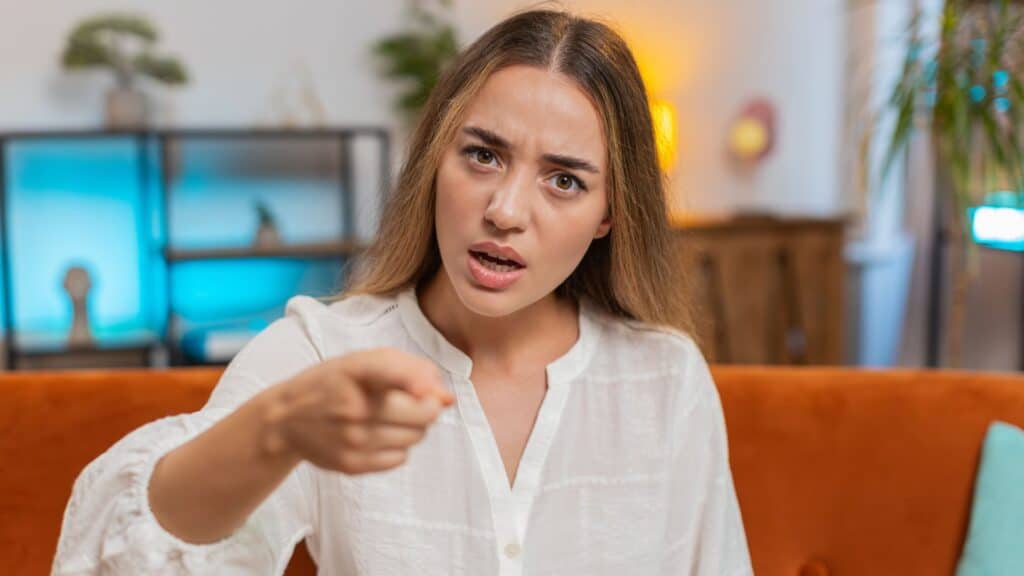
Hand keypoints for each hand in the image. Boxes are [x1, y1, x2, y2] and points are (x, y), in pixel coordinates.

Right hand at [265, 347, 453, 474]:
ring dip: (412, 427)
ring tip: (387, 418)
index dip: (413, 380)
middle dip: (426, 407)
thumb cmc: (335, 383)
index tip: (425, 391)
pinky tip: (375, 436)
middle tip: (409, 402)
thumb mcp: (366, 361)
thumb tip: (448, 398)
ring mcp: (352, 439)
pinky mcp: (351, 464)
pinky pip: (399, 458)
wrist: (286, 419)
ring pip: (416, 437)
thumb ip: (414, 370)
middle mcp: (353, 406)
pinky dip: (396, 447)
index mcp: (356, 371)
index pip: (387, 371)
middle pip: (423, 413)